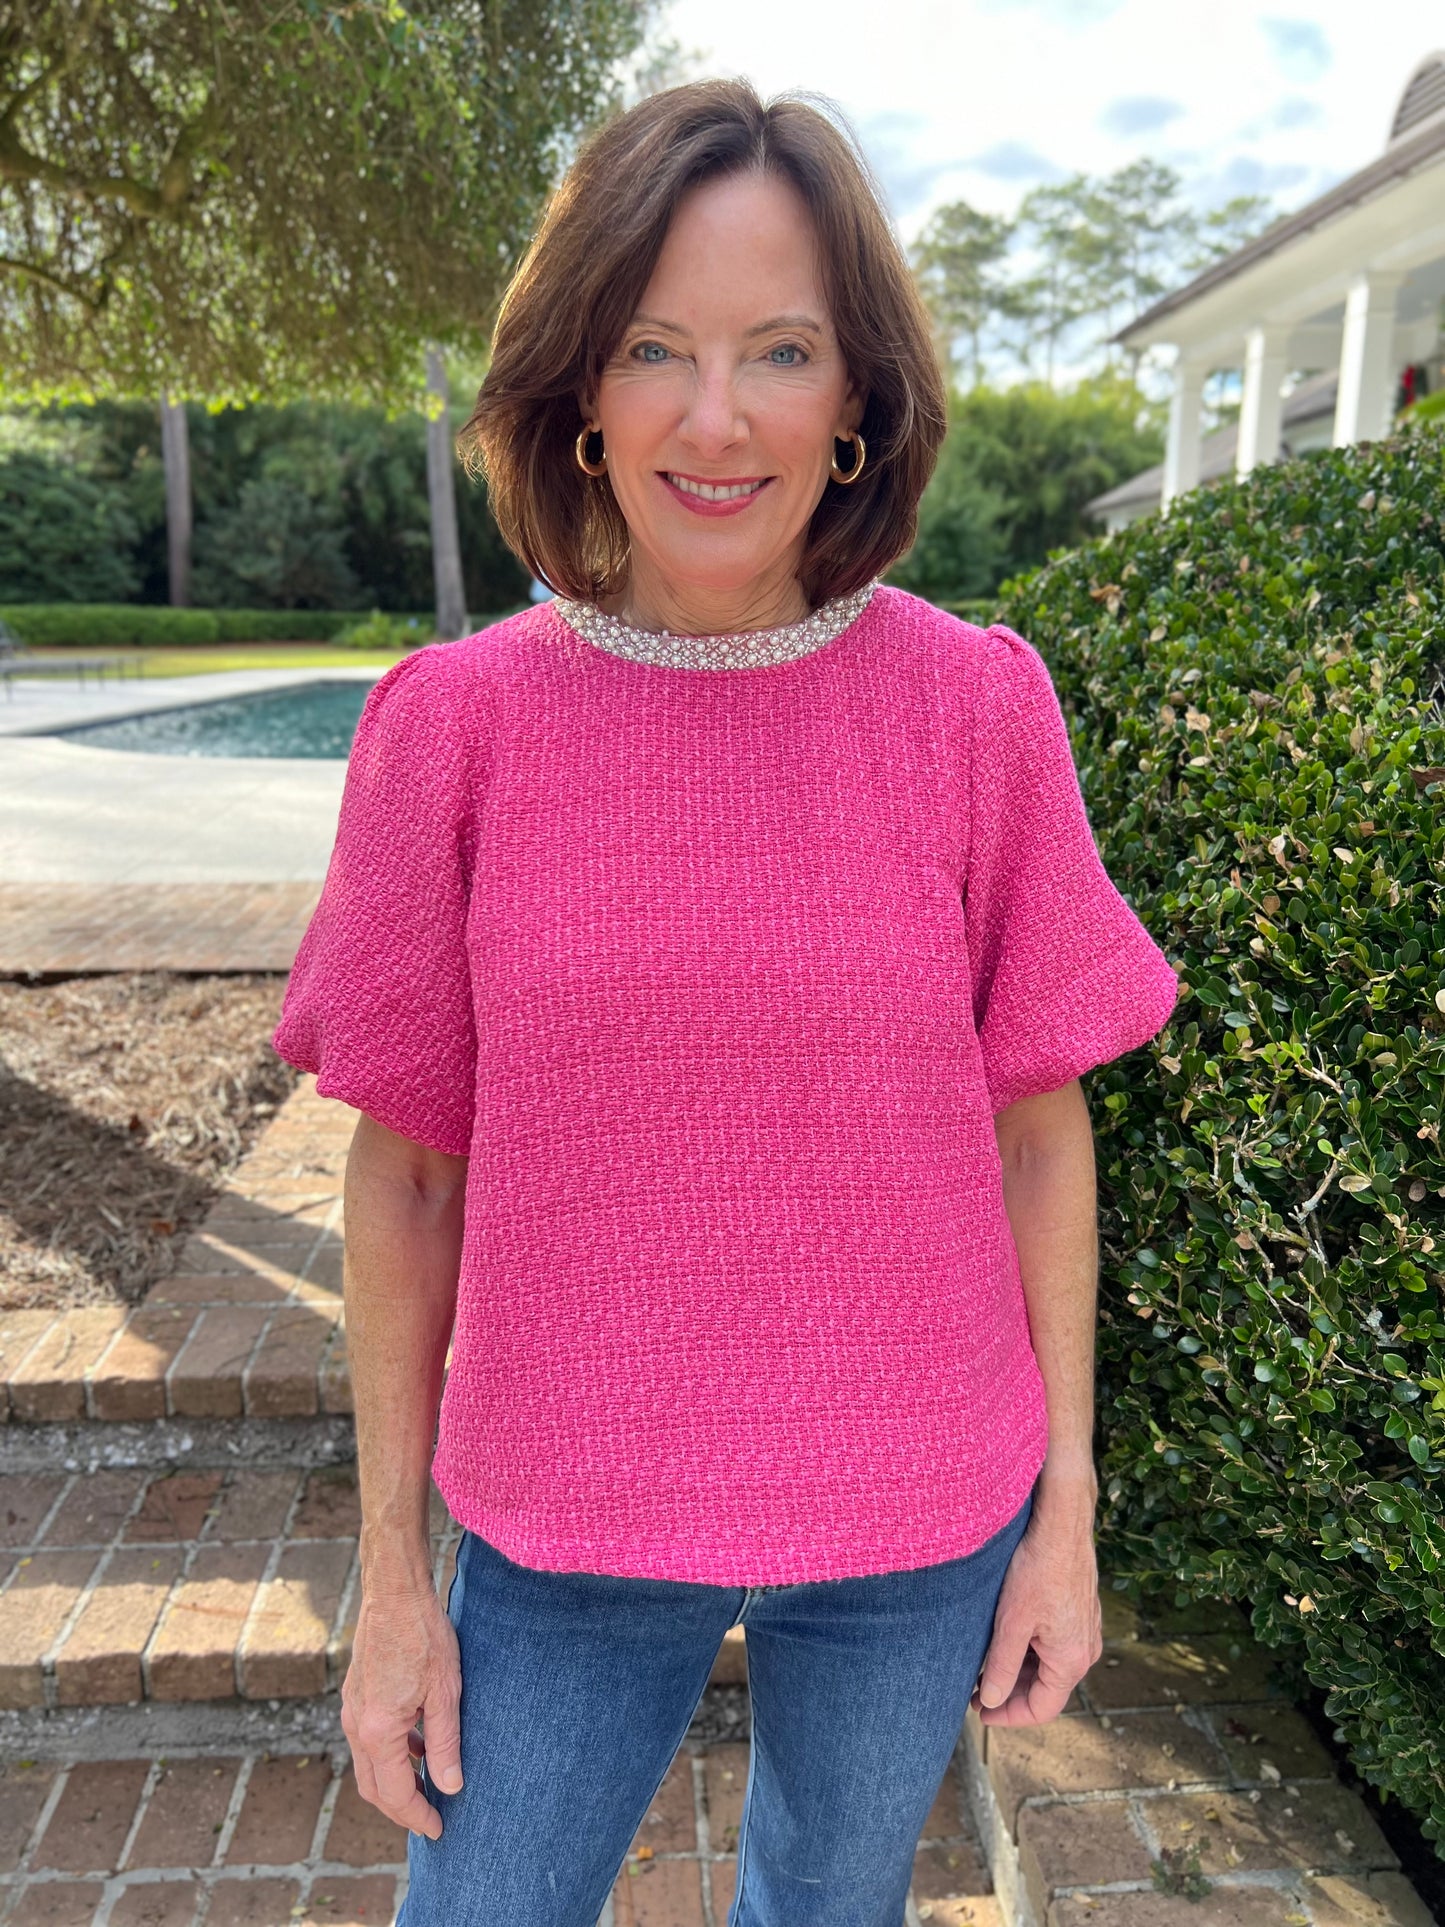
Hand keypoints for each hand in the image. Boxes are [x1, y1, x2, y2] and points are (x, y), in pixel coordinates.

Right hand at [341, 1579, 462, 1839]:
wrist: (395, 1591)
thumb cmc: (423, 1635)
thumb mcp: (445, 1692)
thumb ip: (445, 1743)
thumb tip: (450, 1786)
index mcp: (378, 1731)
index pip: (395, 1793)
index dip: (418, 1816)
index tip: (439, 1829)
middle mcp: (357, 1725)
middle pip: (374, 1788)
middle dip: (401, 1808)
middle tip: (432, 1817)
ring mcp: (353, 1709)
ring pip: (368, 1765)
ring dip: (395, 1781)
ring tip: (429, 1785)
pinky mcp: (357, 1694)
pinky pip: (368, 1740)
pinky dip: (390, 1755)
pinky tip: (417, 1745)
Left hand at [971, 1498, 1101, 1726]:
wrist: (1061, 1524)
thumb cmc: (1037, 1569)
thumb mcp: (1012, 1622)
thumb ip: (1001, 1666)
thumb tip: (991, 1701)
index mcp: (1071, 1660)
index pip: (1041, 1708)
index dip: (1008, 1715)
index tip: (980, 1711)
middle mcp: (1085, 1651)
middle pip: (1046, 1689)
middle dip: (1010, 1692)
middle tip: (975, 1689)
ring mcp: (1085, 1631)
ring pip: (1048, 1666)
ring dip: (1018, 1670)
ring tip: (984, 1665)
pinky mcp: (1079, 1613)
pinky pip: (1054, 1645)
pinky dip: (1029, 1651)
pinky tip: (1005, 1640)